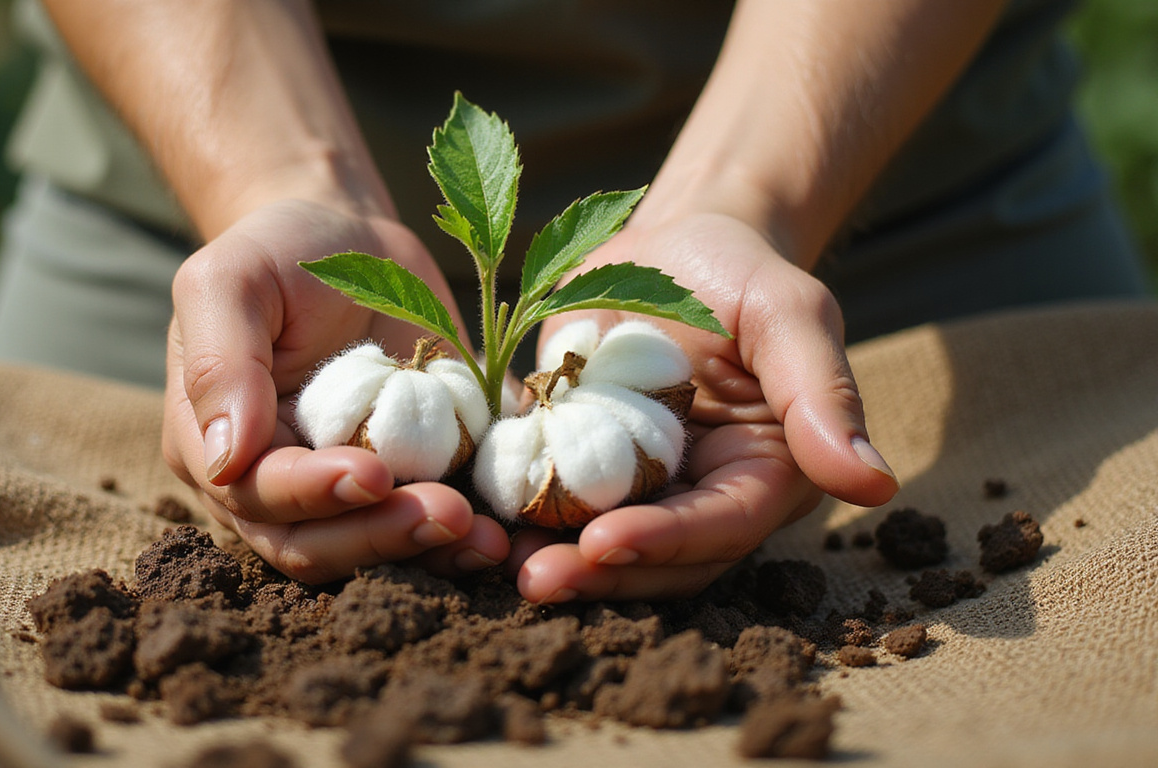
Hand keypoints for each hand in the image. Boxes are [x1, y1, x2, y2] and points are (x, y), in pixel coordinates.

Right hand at [161, 200, 508, 582]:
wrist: (352, 238)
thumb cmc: (279, 252)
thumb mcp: (231, 281)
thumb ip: (221, 363)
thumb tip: (224, 461)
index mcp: (219, 447)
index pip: (262, 496)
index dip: (317, 494)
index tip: (375, 475)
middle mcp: (281, 485)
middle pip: (318, 544)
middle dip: (383, 535)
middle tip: (449, 516)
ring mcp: (348, 491)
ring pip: (378, 549)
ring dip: (432, 552)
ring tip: (489, 537)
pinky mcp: (411, 481)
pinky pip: (435, 527)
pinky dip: (471, 535)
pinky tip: (511, 530)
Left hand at [508, 213, 899, 601]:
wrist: (669, 245)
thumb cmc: (741, 274)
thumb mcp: (789, 313)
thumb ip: (822, 394)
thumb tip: (877, 484)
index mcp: (762, 475)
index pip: (720, 527)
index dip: (666, 541)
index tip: (606, 542)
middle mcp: (698, 498)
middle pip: (654, 557)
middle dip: (595, 572)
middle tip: (533, 580)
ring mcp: (634, 489)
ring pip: (593, 542)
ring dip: (545, 557)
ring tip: (491, 561)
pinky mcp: (576, 465)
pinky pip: (543, 500)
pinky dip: (508, 513)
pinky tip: (466, 515)